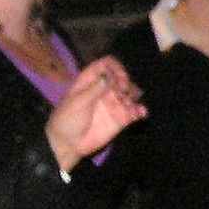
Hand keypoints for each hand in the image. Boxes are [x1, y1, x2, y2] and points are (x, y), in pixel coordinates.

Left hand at [46, 57, 144, 171]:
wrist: (68, 143)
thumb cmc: (67, 119)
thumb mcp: (77, 102)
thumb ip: (94, 89)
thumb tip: (109, 78)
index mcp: (90, 81)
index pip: (106, 65)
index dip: (115, 67)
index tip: (119, 77)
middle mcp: (104, 90)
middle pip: (121, 77)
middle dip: (125, 81)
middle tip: (123, 90)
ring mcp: (113, 104)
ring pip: (130, 93)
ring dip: (134, 94)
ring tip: (130, 103)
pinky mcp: (120, 119)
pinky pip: (135, 112)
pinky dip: (141, 110)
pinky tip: (141, 112)